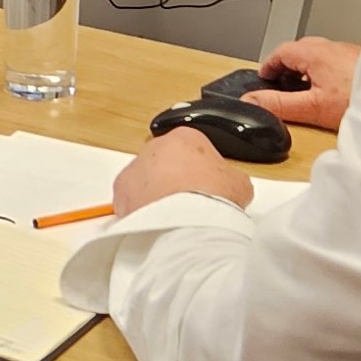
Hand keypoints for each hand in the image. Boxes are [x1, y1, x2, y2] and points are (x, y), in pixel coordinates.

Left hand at [114, 127, 253, 217]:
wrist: (190, 222)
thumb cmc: (215, 199)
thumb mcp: (239, 182)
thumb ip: (229, 176)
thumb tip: (227, 185)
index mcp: (186, 137)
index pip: (191, 148)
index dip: (199, 169)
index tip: (203, 186)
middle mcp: (156, 147)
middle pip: (164, 162)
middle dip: (173, 179)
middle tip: (187, 203)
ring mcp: (135, 168)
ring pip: (144, 179)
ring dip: (154, 194)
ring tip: (172, 217)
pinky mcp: (121, 191)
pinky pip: (130, 198)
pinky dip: (140, 209)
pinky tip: (156, 223)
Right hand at [246, 36, 360, 130]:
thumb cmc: (360, 101)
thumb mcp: (312, 107)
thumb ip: (280, 103)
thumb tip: (251, 99)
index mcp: (315, 53)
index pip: (281, 50)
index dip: (269, 65)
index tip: (263, 77)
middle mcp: (333, 47)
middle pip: (301, 50)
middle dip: (288, 65)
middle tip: (282, 84)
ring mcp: (351, 53)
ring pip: (322, 56)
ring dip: (310, 69)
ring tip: (308, 90)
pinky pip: (339, 62)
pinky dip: (329, 73)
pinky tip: (336, 92)